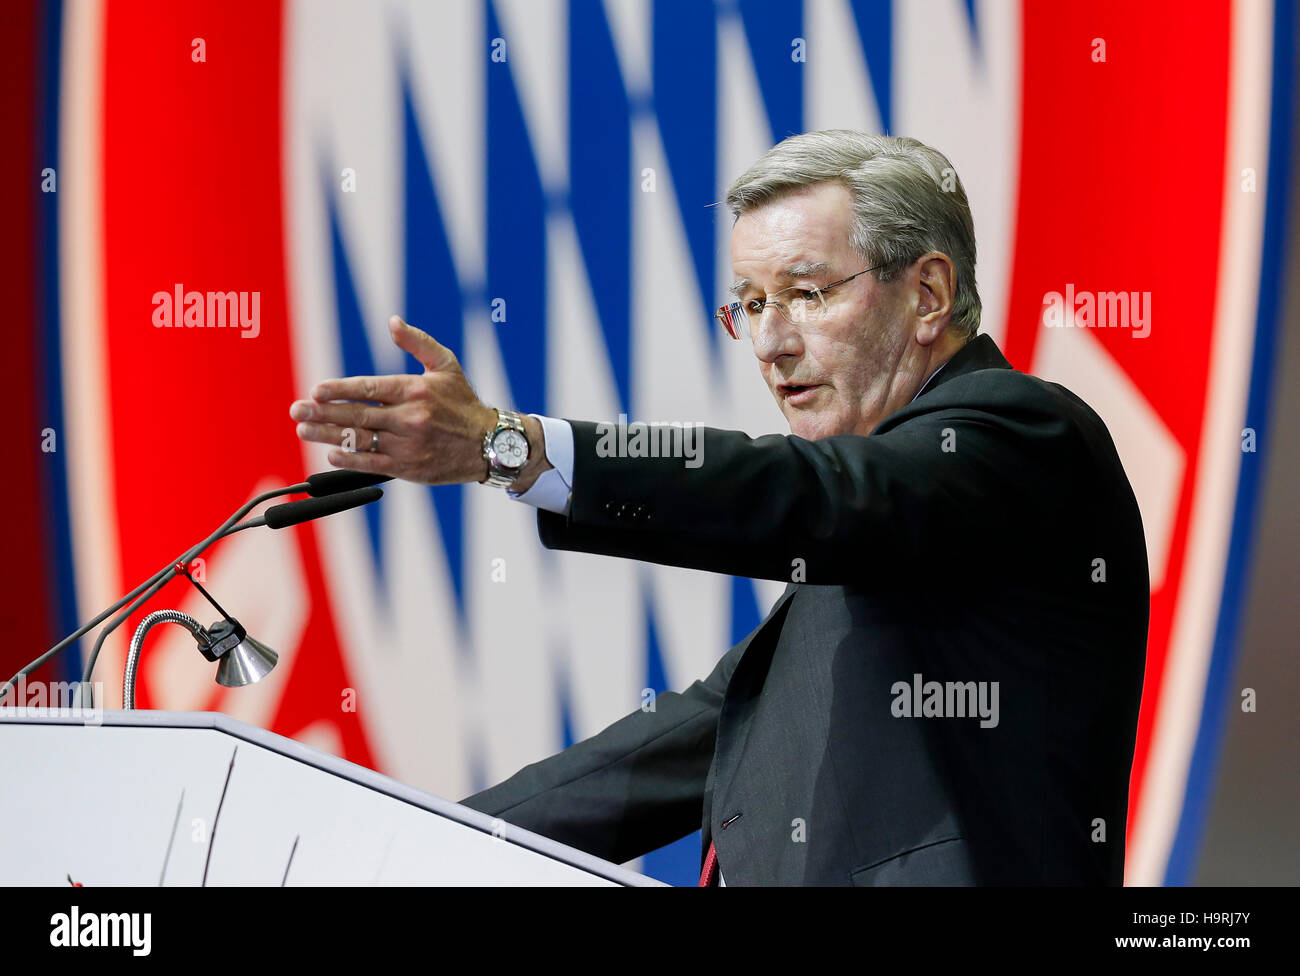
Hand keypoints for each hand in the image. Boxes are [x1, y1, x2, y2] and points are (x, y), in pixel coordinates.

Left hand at [289, 316, 495, 484]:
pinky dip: (350, 460)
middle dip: (322, 413)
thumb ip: (418, 342)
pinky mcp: (410, 468)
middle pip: (358, 415)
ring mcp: (409, 445)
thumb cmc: (464, 403)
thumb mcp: (446, 365)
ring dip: (328, 435)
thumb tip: (392, 321)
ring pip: (361, 440)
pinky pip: (373, 464)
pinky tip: (330, 454)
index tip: (316, 390)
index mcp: (415, 390)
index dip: (340, 390)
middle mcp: (410, 418)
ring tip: (303, 430)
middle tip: (296, 410)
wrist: (489, 445)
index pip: (369, 389)